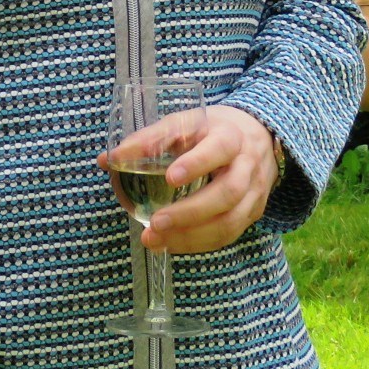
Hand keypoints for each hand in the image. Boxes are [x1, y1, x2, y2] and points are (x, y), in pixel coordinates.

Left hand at [99, 104, 277, 253]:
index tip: (170, 178)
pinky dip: (198, 244)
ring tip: (155, 240)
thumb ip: (149, 139)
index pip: (218, 149)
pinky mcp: (252, 213)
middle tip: (155, 223)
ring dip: (190, 236)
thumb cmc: (212, 130)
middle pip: (226, 193)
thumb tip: (108, 159)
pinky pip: (229, 235)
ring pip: (229, 221)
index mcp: (230, 136)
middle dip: (189, 212)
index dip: (196, 164)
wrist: (260, 137)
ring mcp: (254, 193)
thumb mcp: (185, 124)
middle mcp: (247, 166)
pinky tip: (171, 244)